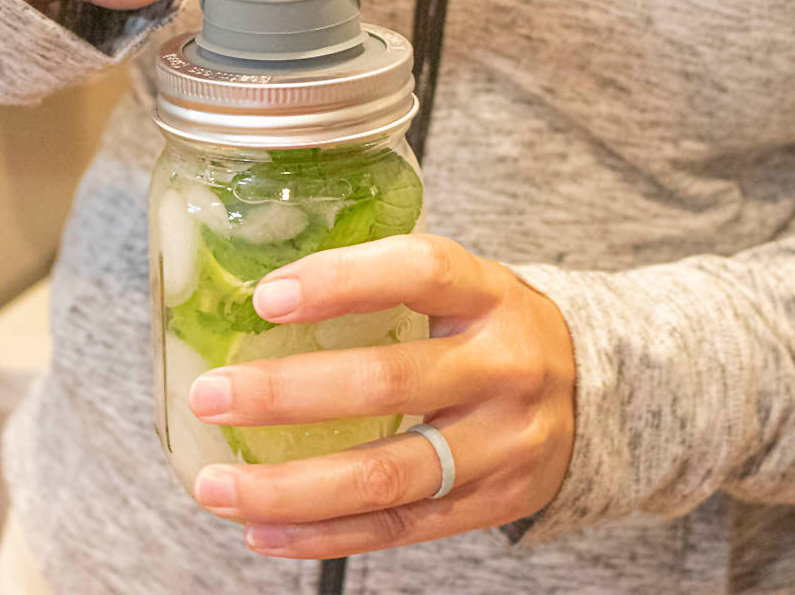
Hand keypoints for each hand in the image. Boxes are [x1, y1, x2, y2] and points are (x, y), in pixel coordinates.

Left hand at [187, 234, 575, 557]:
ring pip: (387, 475)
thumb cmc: (491, 325)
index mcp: (488, 293)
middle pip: (388, 383)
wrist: (594, 391)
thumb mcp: (463, 284)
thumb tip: (264, 292)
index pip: (419, 271)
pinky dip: (325, 534)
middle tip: (211, 394)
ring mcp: (506, 443)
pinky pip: (401, 528)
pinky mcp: (496, 502)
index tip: (265, 297)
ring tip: (217, 485)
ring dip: (290, 487)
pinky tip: (264, 530)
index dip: (341, 281)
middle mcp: (504, 366)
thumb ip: (387, 283)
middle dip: (286, 393)